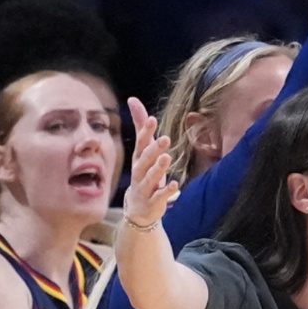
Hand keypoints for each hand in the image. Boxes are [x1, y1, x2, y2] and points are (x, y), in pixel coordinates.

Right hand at [122, 97, 179, 229]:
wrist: (138, 209)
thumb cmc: (144, 173)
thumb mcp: (142, 150)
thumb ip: (141, 126)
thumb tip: (132, 99)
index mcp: (138, 158)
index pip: (140, 143)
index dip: (145, 132)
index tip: (152, 120)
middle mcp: (139, 172)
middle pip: (144, 160)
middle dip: (153, 150)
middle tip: (165, 139)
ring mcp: (145, 188)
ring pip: (150, 178)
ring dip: (158, 168)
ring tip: (167, 157)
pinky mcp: (152, 202)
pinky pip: (159, 197)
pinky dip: (166, 192)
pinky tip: (175, 184)